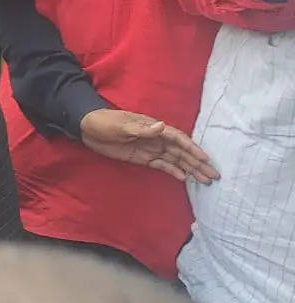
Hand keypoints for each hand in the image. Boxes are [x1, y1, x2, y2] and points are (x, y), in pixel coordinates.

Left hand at [80, 109, 218, 183]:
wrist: (88, 128)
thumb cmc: (105, 122)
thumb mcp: (122, 126)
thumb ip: (142, 129)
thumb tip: (162, 127)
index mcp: (153, 127)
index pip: (178, 139)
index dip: (192, 148)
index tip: (205, 159)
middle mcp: (156, 138)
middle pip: (181, 151)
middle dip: (198, 162)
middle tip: (214, 174)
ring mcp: (150, 148)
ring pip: (175, 160)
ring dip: (190, 169)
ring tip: (205, 180)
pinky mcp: (143, 158)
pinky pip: (162, 165)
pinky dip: (173, 171)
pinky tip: (185, 178)